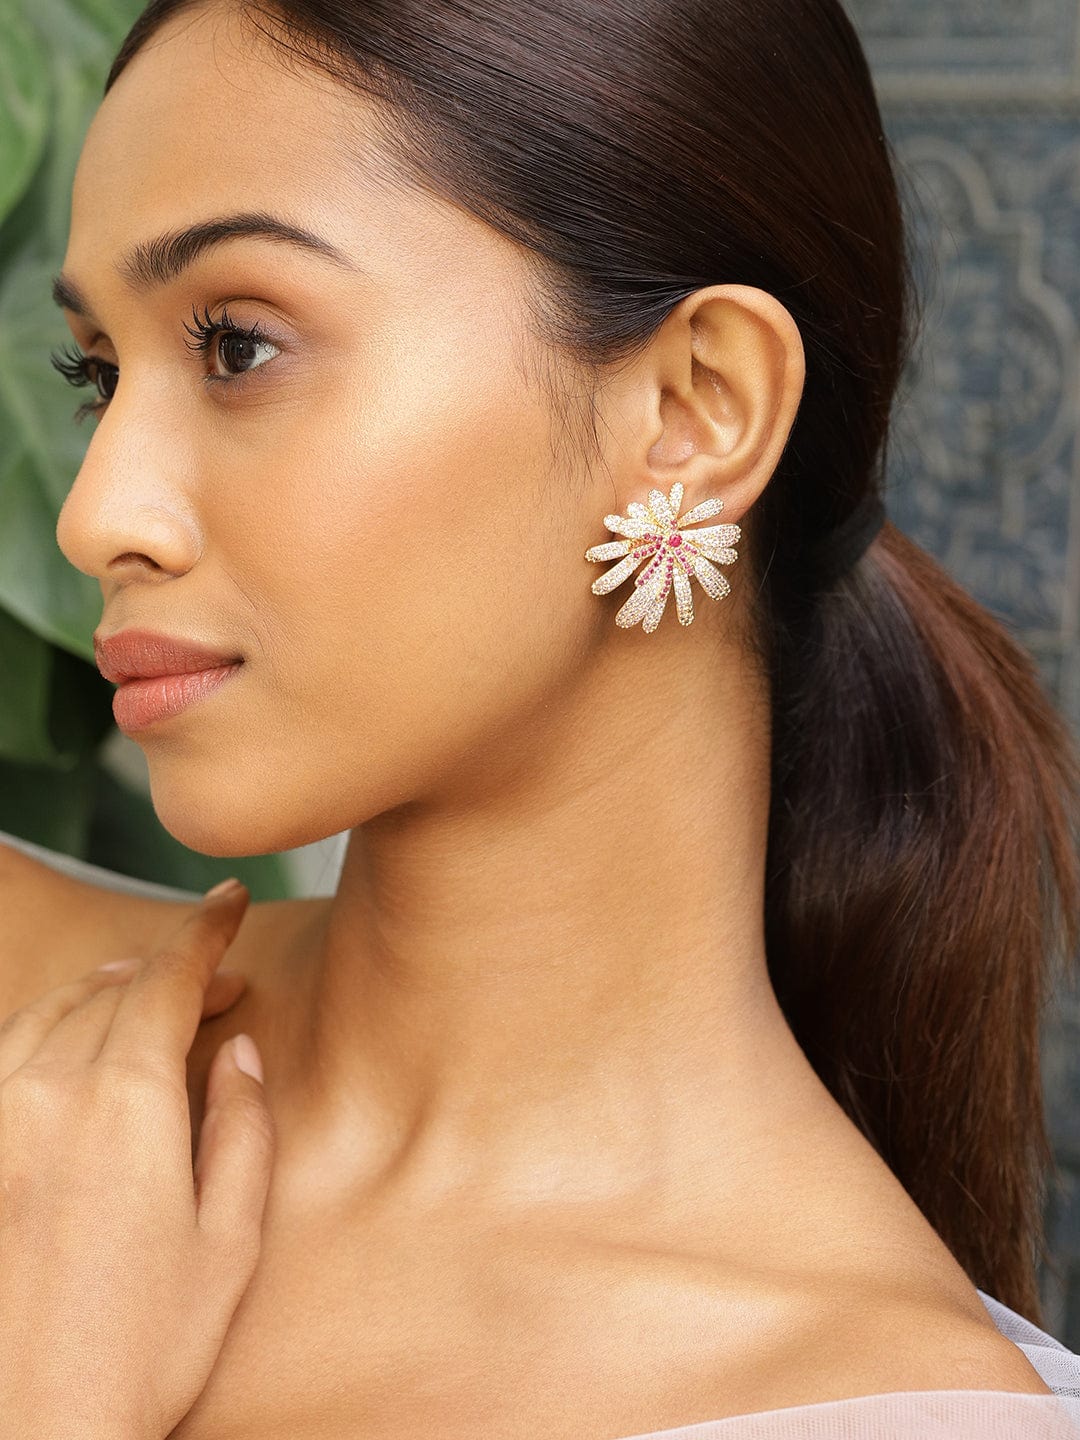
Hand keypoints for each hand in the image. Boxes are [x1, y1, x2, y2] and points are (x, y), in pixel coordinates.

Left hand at [0, 881, 275, 1439]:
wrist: (25, 1434)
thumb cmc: (140, 1352)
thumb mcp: (227, 1245)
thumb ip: (240, 1131)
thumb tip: (237, 1054)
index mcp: (125, 1105)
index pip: (168, 978)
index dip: (206, 930)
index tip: (231, 900)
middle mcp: (48, 1093)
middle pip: (113, 989)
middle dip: (169, 969)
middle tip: (215, 982)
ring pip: (50, 1012)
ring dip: (104, 989)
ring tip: (142, 994)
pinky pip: (4, 1054)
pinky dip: (47, 1026)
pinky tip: (68, 1044)